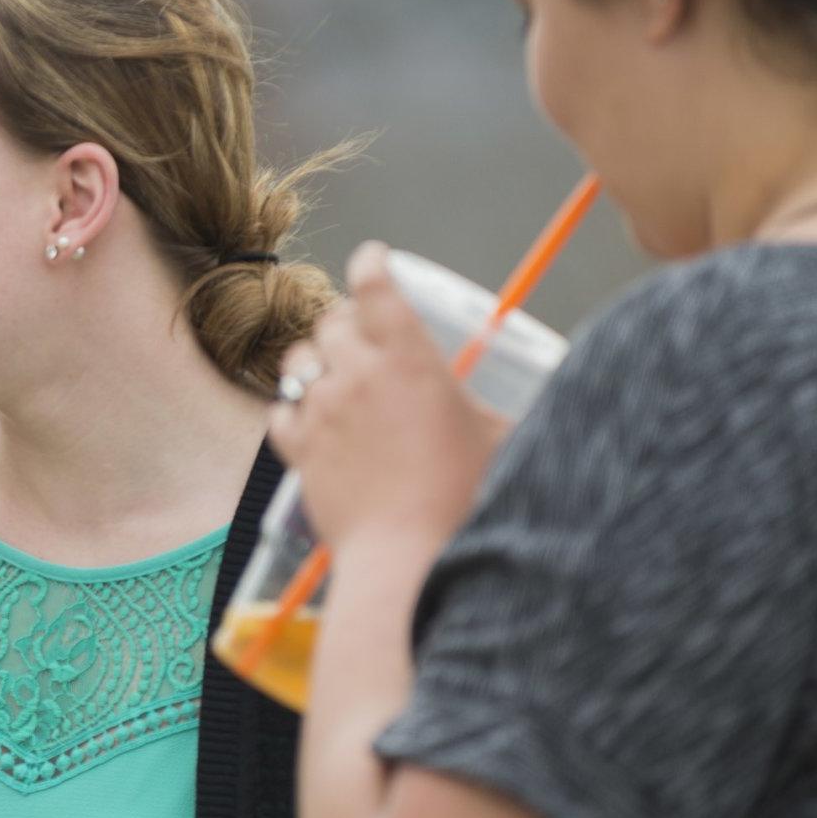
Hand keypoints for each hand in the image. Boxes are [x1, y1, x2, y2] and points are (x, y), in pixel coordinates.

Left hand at [268, 242, 508, 551]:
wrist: (407, 557)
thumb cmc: (465, 499)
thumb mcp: (500, 439)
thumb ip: (499, 409)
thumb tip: (535, 401)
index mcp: (409, 359)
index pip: (376, 287)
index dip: (372, 265)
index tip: (374, 260)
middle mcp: (357, 374)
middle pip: (333, 321)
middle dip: (348, 322)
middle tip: (366, 337)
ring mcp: (321, 410)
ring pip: (299, 360)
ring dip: (317, 361)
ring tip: (336, 377)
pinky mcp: (297, 448)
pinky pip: (281, 410)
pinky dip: (294, 408)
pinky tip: (312, 420)